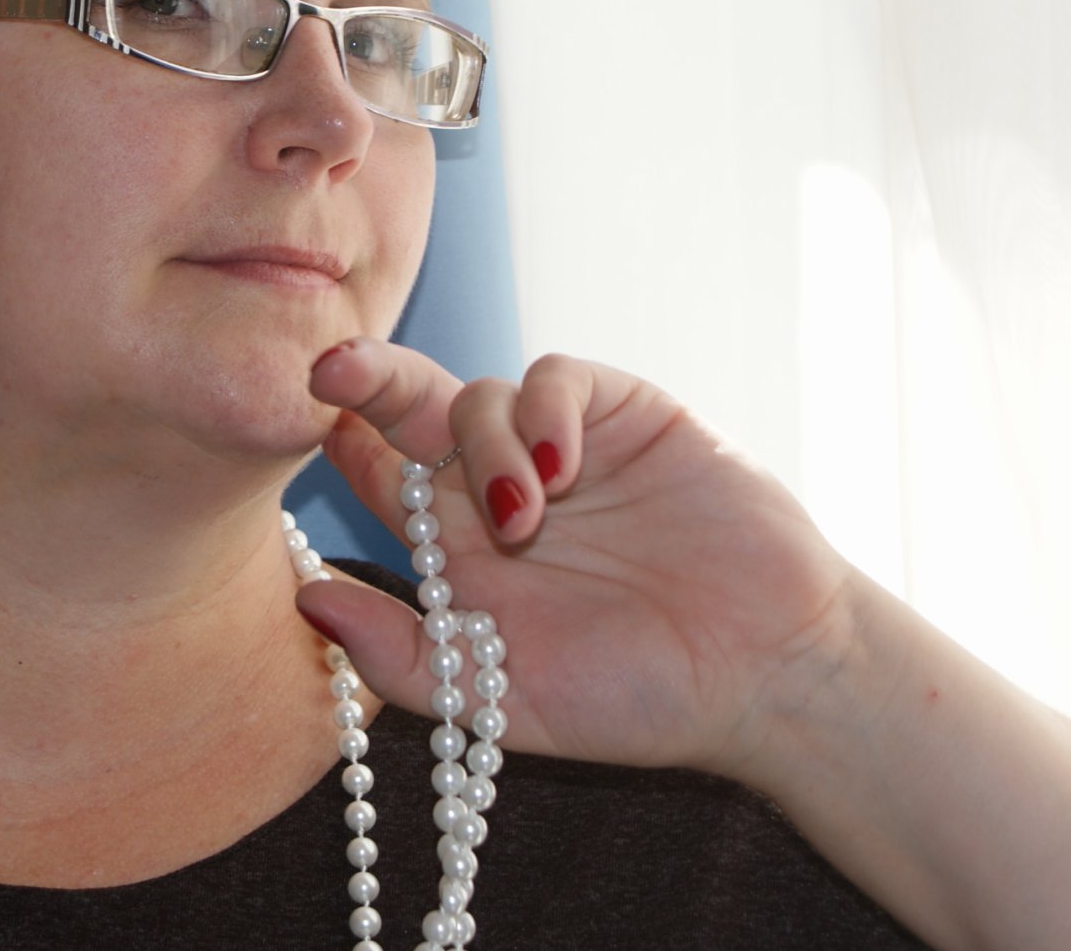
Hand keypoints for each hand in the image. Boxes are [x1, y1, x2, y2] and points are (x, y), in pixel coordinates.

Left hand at [296, 338, 860, 779]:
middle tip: (332, 371)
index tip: (310, 427)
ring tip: (525, 516)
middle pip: (405, 407)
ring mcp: (558, 446)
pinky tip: (560, 467)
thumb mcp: (499, 698)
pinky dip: (544, 409)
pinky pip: (555, 376)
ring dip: (484, 445)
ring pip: (476, 396)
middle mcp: (493, 486)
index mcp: (453, 549)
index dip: (339, 440)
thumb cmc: (635, 699)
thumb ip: (400, 658)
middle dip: (364, 378)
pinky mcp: (622, 414)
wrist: (767, 676)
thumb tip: (304, 598)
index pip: (373, 471)